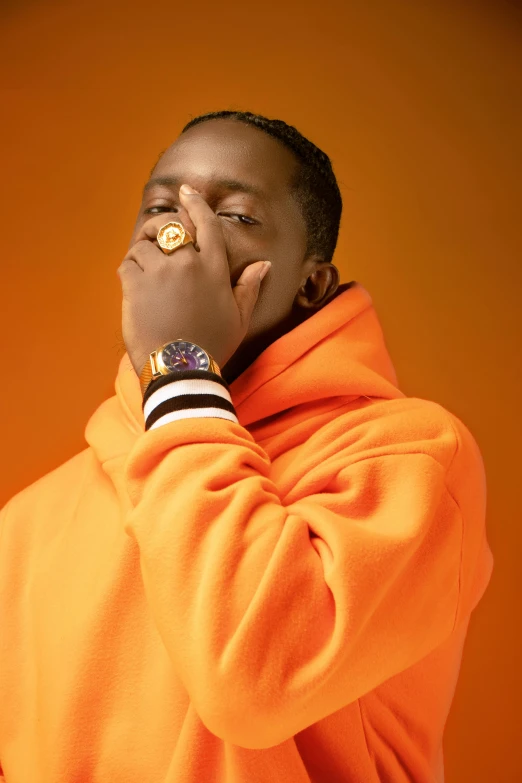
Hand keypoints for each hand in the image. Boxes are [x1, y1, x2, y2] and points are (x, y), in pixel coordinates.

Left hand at [117, 184, 269, 379]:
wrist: (182, 369)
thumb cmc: (213, 346)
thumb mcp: (239, 318)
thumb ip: (249, 287)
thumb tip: (263, 264)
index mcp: (214, 269)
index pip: (205, 224)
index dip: (195, 204)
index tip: (187, 192)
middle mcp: (188, 263)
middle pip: (172, 226)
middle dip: (163, 225)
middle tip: (157, 233)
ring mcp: (160, 273)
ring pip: (145, 243)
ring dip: (142, 250)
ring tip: (143, 264)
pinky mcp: (136, 286)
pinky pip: (128, 262)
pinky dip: (129, 268)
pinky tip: (133, 282)